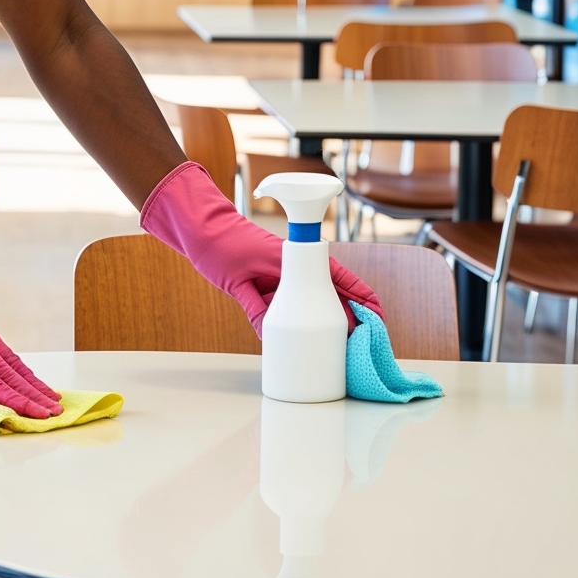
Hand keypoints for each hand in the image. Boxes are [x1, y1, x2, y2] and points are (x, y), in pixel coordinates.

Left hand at [140, 163, 381, 332]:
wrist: (200, 231)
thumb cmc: (221, 246)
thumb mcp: (236, 280)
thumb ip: (253, 308)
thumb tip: (269, 336)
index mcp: (295, 258)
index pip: (341, 278)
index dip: (363, 297)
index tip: (377, 318)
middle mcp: (295, 267)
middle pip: (334, 294)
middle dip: (353, 317)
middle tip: (364, 343)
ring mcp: (285, 277)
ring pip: (315, 301)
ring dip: (330, 321)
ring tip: (344, 347)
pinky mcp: (272, 285)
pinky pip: (293, 306)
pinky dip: (303, 322)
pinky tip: (308, 340)